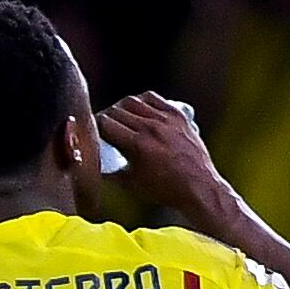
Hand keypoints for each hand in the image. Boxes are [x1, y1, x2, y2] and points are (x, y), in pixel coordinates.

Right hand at [95, 92, 228, 223]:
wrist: (198, 187)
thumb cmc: (166, 189)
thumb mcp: (131, 184)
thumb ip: (110, 172)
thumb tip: (95, 166)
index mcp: (137, 145)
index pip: (105, 123)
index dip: (93, 126)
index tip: (91, 132)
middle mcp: (151, 128)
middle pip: (116, 111)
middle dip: (105, 118)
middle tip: (103, 127)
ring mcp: (166, 120)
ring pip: (133, 101)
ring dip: (121, 108)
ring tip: (120, 117)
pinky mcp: (178, 116)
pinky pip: (154, 99)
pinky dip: (142, 101)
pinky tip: (139, 109)